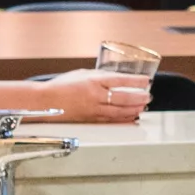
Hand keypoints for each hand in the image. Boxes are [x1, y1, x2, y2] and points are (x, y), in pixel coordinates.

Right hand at [29, 69, 151, 123]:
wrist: (46, 101)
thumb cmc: (61, 86)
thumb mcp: (82, 74)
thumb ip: (99, 76)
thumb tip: (115, 79)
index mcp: (93, 81)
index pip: (119, 80)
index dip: (135, 81)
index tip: (146, 80)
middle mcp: (95, 96)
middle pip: (123, 98)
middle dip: (139, 97)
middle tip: (149, 96)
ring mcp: (93, 109)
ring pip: (119, 111)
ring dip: (134, 109)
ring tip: (144, 106)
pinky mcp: (91, 119)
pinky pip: (111, 120)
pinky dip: (124, 119)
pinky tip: (132, 118)